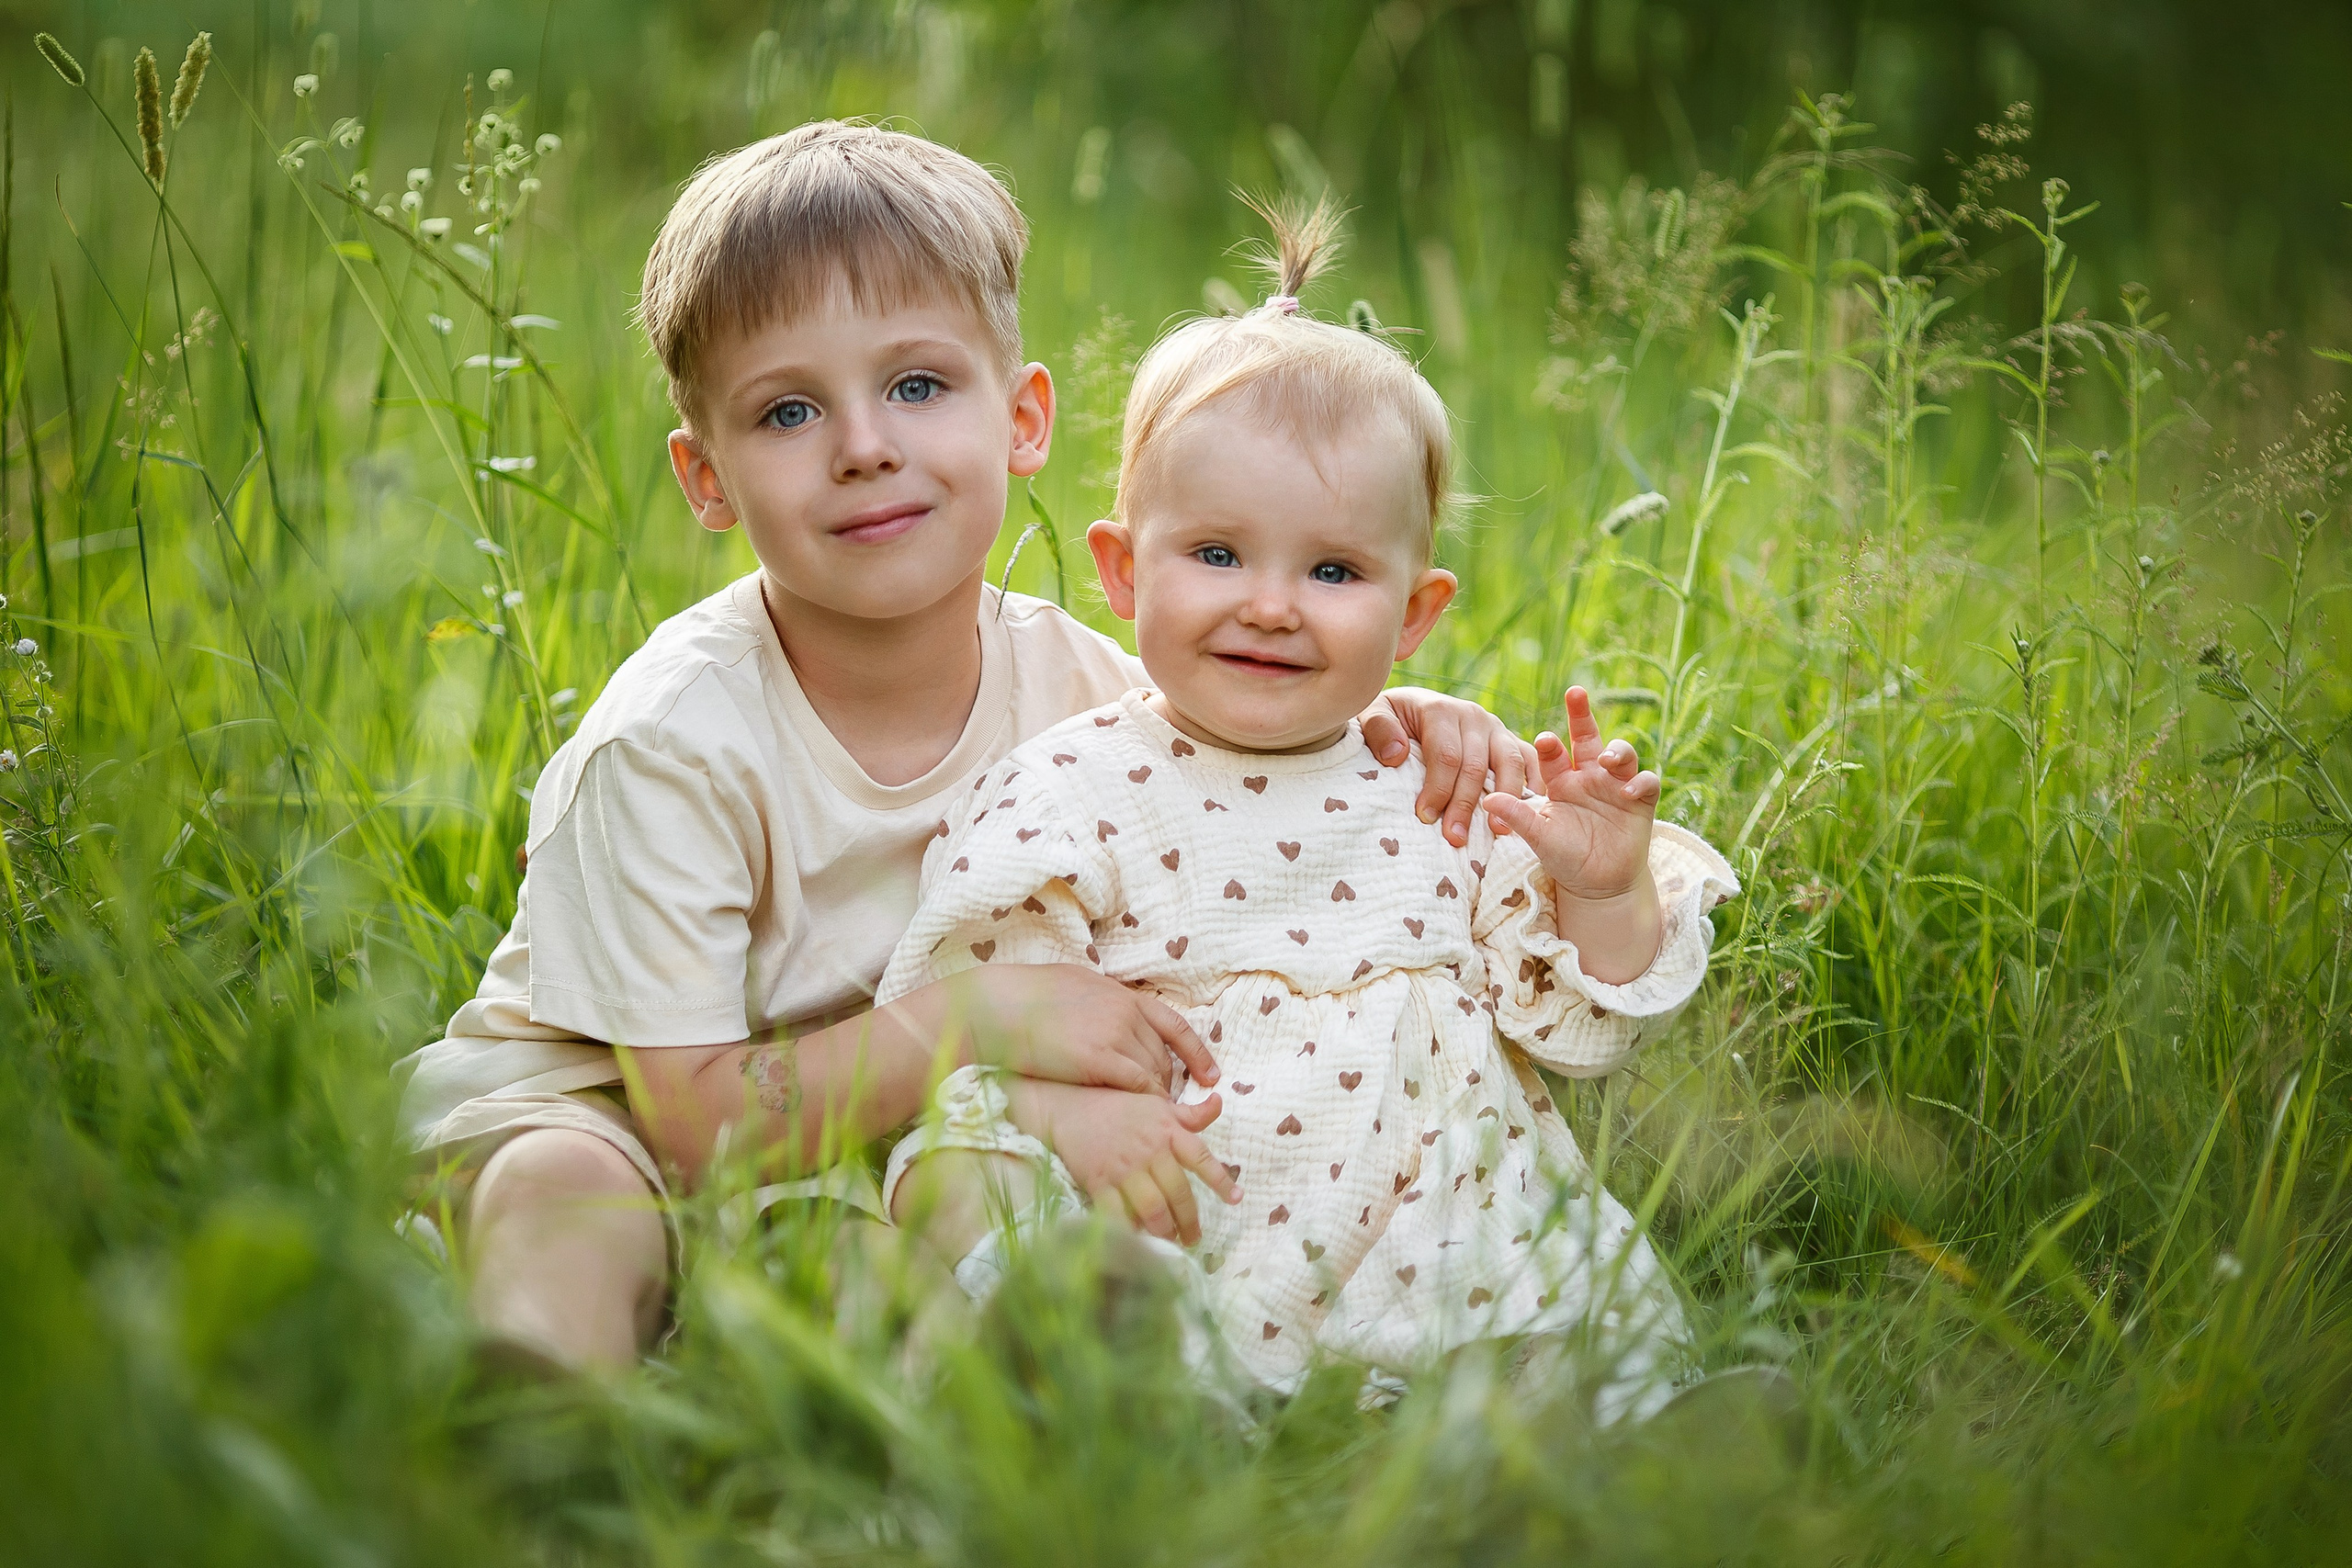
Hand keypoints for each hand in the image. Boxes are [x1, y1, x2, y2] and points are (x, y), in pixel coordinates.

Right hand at [916, 963, 1219, 1095]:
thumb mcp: (1070, 986)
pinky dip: (1146, 1102)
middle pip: (1163, 1055)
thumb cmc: (1022, 998)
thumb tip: (1106, 1010)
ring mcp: (1114, 1033)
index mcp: (1119, 993)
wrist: (996, 1007)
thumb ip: (1098, 1001)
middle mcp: (1124, 1011)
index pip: (1173, 1024)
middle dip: (1169, 1082)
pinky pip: (1137, 1085)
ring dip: (1157, 1096)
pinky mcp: (1100, 1058)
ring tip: (1154, 1119)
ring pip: (1153, 1073)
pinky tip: (1145, 1117)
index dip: (1196, 1052)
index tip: (1211, 1075)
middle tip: (1169, 1107)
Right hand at [1003, 1080, 1242, 1244]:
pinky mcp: (1099, 1181)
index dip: (1221, 1181)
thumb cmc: (1118, 1106)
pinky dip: (1129, 1230)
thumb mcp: (1157, 1103)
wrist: (1069, 1106)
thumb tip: (1220, 1100)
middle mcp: (1150, 1151)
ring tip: (1170, 1242)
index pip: (1202, 1158)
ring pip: (1152, 1208)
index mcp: (1168, 1131)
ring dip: (1165, 1230)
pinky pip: (1118, 1213)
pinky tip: (1138, 1240)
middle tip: (1194, 1237)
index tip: (1236, 1200)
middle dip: (1189, 1220)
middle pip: (1178, 1193)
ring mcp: (1124, 1168)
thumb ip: (1191, 1113)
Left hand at [1364, 687, 1541, 847]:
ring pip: (1509, 762)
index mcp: (1440, 710)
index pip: (1445, 755)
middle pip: (1476, 765)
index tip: (1426, 818)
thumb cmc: (1389, 722)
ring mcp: (1495, 727)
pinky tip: (1529, 813)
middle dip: (1465, 805)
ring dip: (1505, 799)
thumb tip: (1396, 756)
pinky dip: (1532, 784)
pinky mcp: (1508, 739)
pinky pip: (1528, 759)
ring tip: (1498, 831)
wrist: (1408, 708)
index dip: (1438, 789)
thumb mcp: (1372, 716)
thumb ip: (1378, 730)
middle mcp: (1473, 715)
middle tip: (1455, 838)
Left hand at [1479, 687, 1662, 983]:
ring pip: (1622, 754)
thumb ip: (1518, 817)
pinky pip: (1647, 782)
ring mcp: (1616, 785)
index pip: (1554, 753)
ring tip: (1607, 759)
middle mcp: (1589, 776)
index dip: (1550, 745)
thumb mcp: (1539, 837)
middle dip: (1581, 714)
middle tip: (1574, 693)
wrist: (1597, 884)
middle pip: (1588, 736)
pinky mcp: (1641, 801)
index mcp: (1561, 780)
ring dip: (1617, 750)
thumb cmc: (1565, 856)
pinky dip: (1640, 782)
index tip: (1543, 740)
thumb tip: (1487, 800)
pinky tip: (1628, 791)